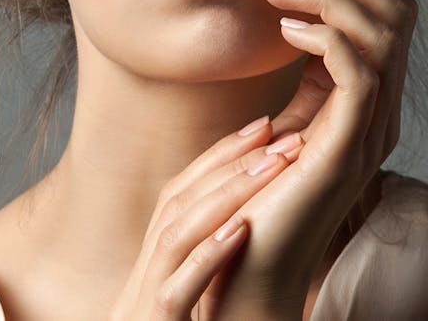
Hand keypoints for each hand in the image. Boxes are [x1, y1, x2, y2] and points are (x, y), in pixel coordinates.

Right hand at [108, 114, 305, 320]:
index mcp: (153, 262)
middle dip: (233, 163)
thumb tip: (244, 216)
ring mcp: (144, 301)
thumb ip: (203, 261)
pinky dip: (209, 255)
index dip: (222, 153)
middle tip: (284, 137)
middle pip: (179, 201)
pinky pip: (176, 290)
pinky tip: (243, 229)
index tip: (265, 125)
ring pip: (176, 234)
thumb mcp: (185, 299)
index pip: (181, 191)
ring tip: (274, 167)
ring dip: (228, 195)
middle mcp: (144, 273)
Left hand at [202, 0, 416, 317]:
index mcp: (369, 97)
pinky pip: (359, 70)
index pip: (386, 10)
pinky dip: (328, 34)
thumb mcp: (284, 116)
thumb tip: (291, 15)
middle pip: (396, 7)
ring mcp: (372, 127)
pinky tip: (286, 27)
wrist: (247, 262)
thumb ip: (301, 73)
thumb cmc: (254, 190)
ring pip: (383, 30)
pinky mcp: (350, 145)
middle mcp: (383, 106)